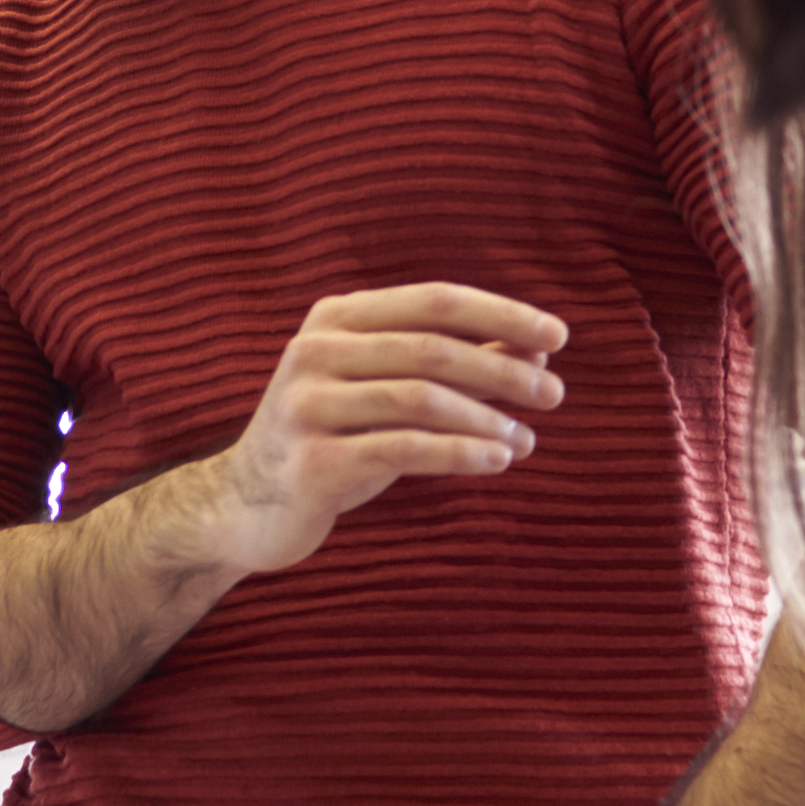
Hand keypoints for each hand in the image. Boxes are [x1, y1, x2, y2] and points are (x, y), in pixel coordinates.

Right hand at [184, 286, 564, 578]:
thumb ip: (457, 366)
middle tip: (554, 396)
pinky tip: (497, 460)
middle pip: (430, 348)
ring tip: (526, 439)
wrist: (246, 504)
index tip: (558, 337)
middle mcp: (314, 351)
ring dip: (486, 418)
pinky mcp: (312, 461)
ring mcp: (307, 406)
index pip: (434, 300)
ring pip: (419, 399)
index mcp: (336, 318)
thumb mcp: (391, 393)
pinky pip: (402, 450)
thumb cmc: (335, 437)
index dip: (500, 314)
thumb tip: (537, 352)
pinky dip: (459, 453)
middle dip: (503, 370)